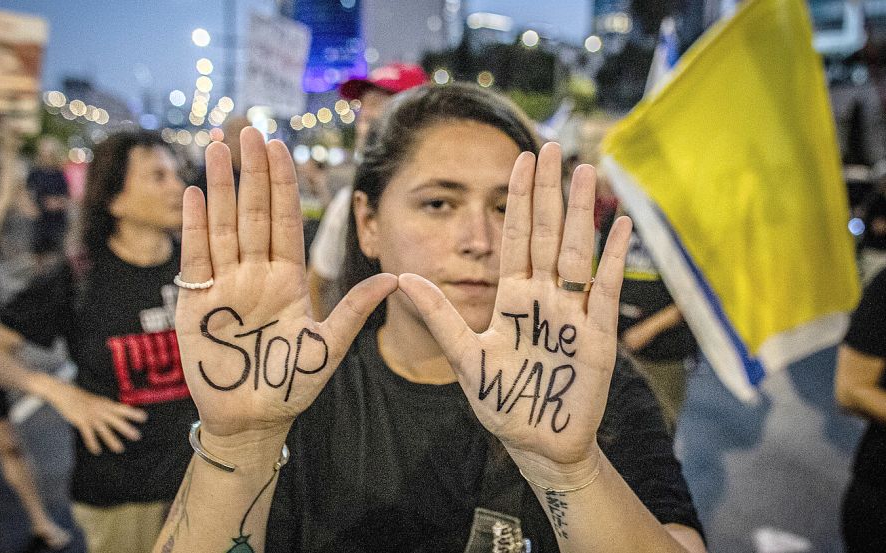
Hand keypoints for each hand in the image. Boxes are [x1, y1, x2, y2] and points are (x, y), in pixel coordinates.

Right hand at [44, 381, 146, 454]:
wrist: (65, 394)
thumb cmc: (83, 398)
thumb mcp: (99, 401)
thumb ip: (109, 407)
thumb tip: (122, 412)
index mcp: (106, 404)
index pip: (122, 408)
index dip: (133, 413)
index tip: (144, 418)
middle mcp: (101, 410)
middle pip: (116, 420)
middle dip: (126, 428)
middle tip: (137, 436)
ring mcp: (91, 416)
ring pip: (104, 430)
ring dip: (112, 440)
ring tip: (120, 449)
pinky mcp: (81, 422)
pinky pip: (88, 435)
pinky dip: (93, 443)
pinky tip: (97, 451)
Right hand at [175, 128, 396, 448]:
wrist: (252, 419)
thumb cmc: (291, 386)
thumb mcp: (328, 348)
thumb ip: (355, 311)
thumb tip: (395, 278)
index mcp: (288, 279)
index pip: (285, 221)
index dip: (282, 184)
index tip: (279, 147)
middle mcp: (256, 274)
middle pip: (252, 213)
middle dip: (251, 172)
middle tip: (248, 130)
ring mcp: (225, 285)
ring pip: (223, 225)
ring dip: (221, 186)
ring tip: (218, 146)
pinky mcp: (197, 302)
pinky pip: (196, 257)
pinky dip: (195, 226)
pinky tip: (197, 193)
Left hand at [399, 143, 631, 475]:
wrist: (537, 441)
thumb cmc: (501, 400)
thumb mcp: (465, 357)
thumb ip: (439, 316)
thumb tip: (403, 277)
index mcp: (513, 297)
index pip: (516, 237)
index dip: (518, 200)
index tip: (519, 159)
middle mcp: (544, 297)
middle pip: (549, 234)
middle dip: (549, 191)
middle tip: (552, 146)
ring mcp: (573, 312)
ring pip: (578, 251)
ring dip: (581, 212)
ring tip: (584, 171)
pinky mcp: (598, 335)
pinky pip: (605, 288)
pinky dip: (613, 257)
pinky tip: (619, 222)